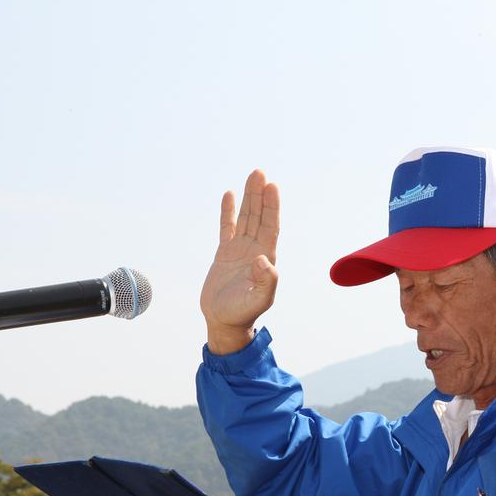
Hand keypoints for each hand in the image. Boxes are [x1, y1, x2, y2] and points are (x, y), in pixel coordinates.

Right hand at [200, 170, 280, 354]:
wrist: (224, 321)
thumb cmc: (243, 313)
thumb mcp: (258, 299)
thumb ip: (265, 281)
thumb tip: (264, 260)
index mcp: (267, 259)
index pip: (271, 227)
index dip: (272, 207)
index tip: (272, 187)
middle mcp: (255, 250)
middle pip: (259, 217)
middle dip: (260, 195)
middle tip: (260, 173)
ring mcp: (240, 250)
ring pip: (245, 218)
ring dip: (248, 199)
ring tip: (251, 177)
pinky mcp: (225, 253)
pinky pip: (227, 228)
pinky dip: (228, 213)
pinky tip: (230, 195)